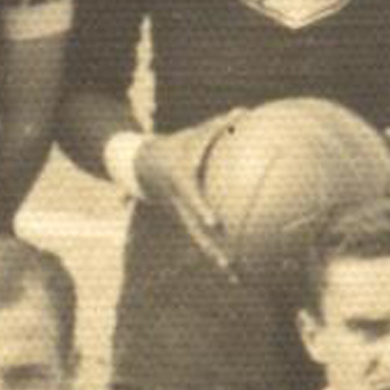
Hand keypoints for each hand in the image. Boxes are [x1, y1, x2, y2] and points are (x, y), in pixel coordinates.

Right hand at [130, 127, 237, 271]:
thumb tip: (246, 110)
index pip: (191, 199)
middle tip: (231, 267)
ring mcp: (184, 218)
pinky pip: (207, 239)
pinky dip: (223, 251)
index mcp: (181, 187)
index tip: (215, 223)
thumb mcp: (194, 133)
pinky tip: (245, 263)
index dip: (202, 210)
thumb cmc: (177, 145)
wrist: (144, 167)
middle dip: (213, 252)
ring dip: (220, 261)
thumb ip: (220, 125)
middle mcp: (181, 208)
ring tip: (240, 279)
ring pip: (202, 244)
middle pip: (196, 235)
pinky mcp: (189, 222)